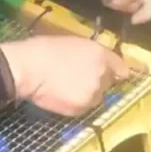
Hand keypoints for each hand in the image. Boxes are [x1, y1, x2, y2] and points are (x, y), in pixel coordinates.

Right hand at [0, 35, 130, 116]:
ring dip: (88, 94)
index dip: (116, 72)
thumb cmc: (45, 49)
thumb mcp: (73, 43)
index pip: (121, 68)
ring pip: (96, 97)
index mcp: (101, 55)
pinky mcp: (81, 108)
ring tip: (69, 89)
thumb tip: (96, 62)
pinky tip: (62, 96)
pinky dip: (76, 104)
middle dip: (99, 82)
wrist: (29, 68)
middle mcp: (102, 75)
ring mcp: (93, 93)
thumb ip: (91, 54)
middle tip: (80, 79)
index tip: (113, 75)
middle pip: (109, 84)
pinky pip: (84, 108)